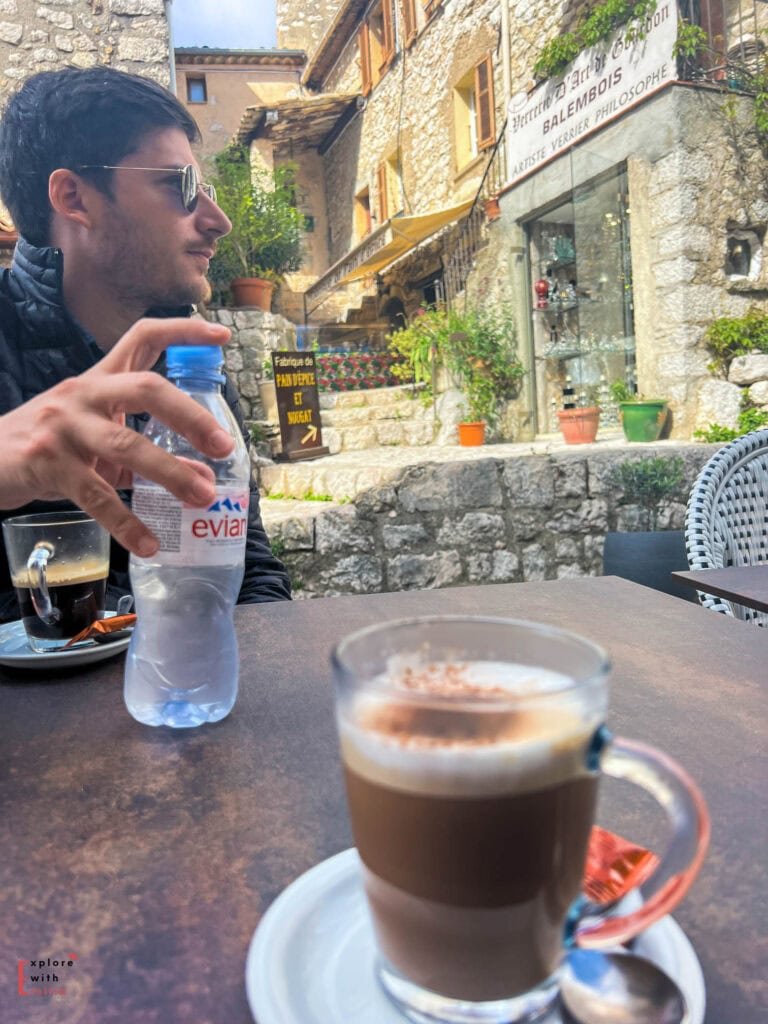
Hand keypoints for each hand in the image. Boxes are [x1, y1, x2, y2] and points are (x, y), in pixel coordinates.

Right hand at [0, 317, 235, 555]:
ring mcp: (63, 426)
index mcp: (99, 380)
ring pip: (126, 444)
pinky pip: (97, 495)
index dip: (182, 332)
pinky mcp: (47, 463)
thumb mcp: (97, 440)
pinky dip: (127, 523)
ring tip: (202, 498)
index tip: (221, 336)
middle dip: (190, 417)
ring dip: (171, 473)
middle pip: (146, 388)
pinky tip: (148, 542)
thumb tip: (201, 477)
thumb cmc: (49, 446)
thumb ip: (146, 454)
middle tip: (224, 446)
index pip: (142, 338)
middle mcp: (83, 394)